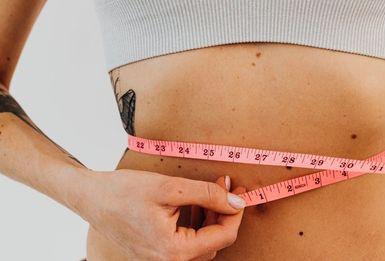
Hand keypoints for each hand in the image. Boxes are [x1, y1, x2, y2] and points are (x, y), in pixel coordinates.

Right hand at [79, 169, 246, 260]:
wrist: (89, 197)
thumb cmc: (123, 192)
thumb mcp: (170, 187)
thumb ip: (208, 195)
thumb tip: (237, 201)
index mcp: (175, 251)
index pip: (223, 235)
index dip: (236, 212)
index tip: (240, 191)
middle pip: (214, 239)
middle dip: (224, 211)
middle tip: (226, 185)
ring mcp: (163, 258)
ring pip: (202, 239)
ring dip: (212, 215)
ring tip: (213, 189)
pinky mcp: (158, 251)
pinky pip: (188, 239)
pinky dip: (197, 220)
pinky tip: (197, 201)